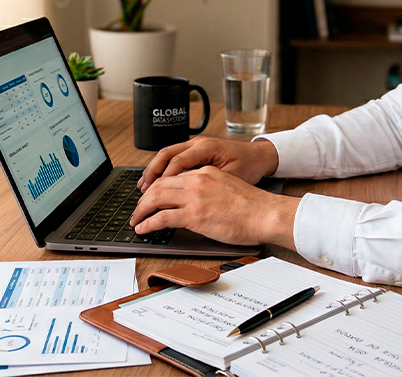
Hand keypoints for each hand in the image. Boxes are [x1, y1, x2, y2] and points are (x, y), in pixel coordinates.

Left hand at [130, 165, 298, 248]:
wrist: (266, 214)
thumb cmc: (254, 207)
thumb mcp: (228, 188)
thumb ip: (210, 190)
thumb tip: (197, 203)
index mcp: (207, 173)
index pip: (173, 176)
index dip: (157, 188)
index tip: (151, 197)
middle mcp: (198, 180)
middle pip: (159, 185)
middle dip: (144, 199)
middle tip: (138, 210)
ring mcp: (195, 197)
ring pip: (155, 198)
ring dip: (141, 210)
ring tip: (136, 220)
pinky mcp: (194, 216)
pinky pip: (161, 218)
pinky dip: (148, 223)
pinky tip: (143, 228)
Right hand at [137, 137, 278, 191]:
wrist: (260, 156)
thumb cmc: (250, 166)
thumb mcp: (232, 177)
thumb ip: (210, 186)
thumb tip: (189, 200)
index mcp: (207, 147)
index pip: (176, 162)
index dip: (162, 180)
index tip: (152, 195)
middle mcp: (198, 143)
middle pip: (166, 155)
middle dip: (151, 174)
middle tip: (142, 193)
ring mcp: (196, 144)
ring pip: (167, 154)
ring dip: (154, 170)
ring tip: (143, 188)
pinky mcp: (197, 150)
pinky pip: (174, 157)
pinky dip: (163, 169)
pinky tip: (157, 182)